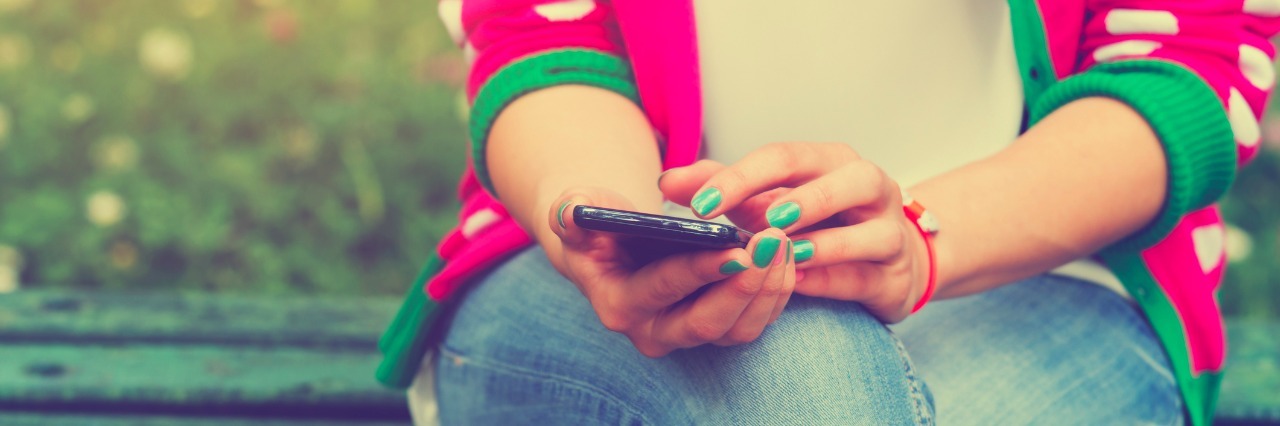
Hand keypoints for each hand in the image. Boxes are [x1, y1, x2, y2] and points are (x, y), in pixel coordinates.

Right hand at [543, 187, 795, 355]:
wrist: (609, 243)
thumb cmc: (596, 224)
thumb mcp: (577, 212)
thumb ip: (573, 214)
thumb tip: (575, 211)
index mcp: (619, 305)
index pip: (664, 290)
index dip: (700, 271)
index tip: (736, 248)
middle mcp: (654, 331)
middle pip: (709, 323)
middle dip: (745, 285)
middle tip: (772, 244)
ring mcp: (688, 334)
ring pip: (739, 328)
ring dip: (768, 288)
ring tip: (785, 242)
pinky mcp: (717, 327)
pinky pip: (754, 320)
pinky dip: (776, 290)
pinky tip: (788, 253)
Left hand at [659, 143, 929, 322]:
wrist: (885, 260)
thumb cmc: (815, 223)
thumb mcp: (767, 201)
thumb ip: (721, 188)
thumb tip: (667, 181)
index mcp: (830, 161)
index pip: (785, 158)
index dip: (742, 178)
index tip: (699, 205)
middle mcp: (868, 188)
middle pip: (842, 181)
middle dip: (800, 201)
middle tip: (759, 221)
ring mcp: (889, 231)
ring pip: (868, 231)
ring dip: (824, 243)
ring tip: (786, 253)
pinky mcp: (894, 276)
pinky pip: (865, 276)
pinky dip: (833, 278)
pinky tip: (801, 281)